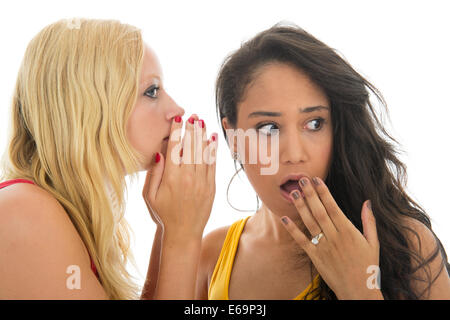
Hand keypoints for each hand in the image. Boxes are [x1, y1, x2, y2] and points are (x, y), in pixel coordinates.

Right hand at [142, 114, 217, 238]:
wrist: (183, 233)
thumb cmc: (163, 214)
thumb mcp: (150, 196)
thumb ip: (154, 173)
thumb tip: (160, 152)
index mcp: (171, 178)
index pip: (175, 148)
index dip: (177, 131)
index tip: (177, 119)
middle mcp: (188, 178)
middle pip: (191, 148)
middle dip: (192, 129)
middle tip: (193, 115)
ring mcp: (201, 182)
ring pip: (203, 154)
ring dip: (203, 136)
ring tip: (202, 122)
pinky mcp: (211, 187)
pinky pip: (212, 165)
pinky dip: (213, 151)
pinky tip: (212, 139)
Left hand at [280, 177, 382, 299]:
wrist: (358, 290)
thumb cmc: (367, 266)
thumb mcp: (373, 242)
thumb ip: (369, 221)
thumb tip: (367, 202)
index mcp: (348, 231)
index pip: (333, 207)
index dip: (323, 192)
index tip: (316, 179)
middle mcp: (334, 237)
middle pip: (319, 211)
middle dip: (310, 194)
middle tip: (302, 180)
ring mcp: (324, 247)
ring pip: (310, 223)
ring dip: (301, 207)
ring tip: (293, 193)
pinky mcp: (315, 257)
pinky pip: (302, 241)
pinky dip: (292, 230)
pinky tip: (284, 219)